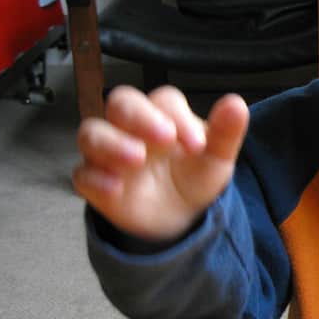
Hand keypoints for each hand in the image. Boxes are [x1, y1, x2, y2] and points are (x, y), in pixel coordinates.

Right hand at [73, 85, 248, 243]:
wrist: (179, 218)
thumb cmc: (194, 176)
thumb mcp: (216, 158)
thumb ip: (226, 132)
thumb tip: (236, 104)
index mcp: (164, 115)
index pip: (165, 101)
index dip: (179, 116)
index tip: (197, 143)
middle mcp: (132, 127)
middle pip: (121, 103)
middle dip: (139, 116)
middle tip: (164, 138)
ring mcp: (109, 152)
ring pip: (93, 133)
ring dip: (112, 143)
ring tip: (136, 159)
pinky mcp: (95, 181)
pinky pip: (83, 175)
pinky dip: (95, 180)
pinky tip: (115, 189)